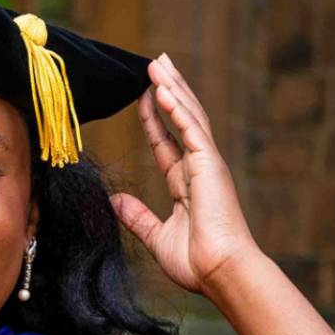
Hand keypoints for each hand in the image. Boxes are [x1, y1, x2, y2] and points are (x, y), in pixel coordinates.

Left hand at [110, 53, 263, 294]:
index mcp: (187, 183)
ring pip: (188, 116)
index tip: (143, 95)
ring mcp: (206, 165)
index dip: (154, 117)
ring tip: (158, 63)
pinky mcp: (210, 166)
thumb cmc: (195, 262)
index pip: (166, 141)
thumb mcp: (156, 235)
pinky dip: (177, 109)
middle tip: (157, 62)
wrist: (218, 273)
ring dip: (172, 87)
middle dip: (169, 89)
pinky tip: (162, 89)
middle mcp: (198, 168)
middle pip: (181, 119)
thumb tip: (116, 200)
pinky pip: (191, 131)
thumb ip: (137, 216)